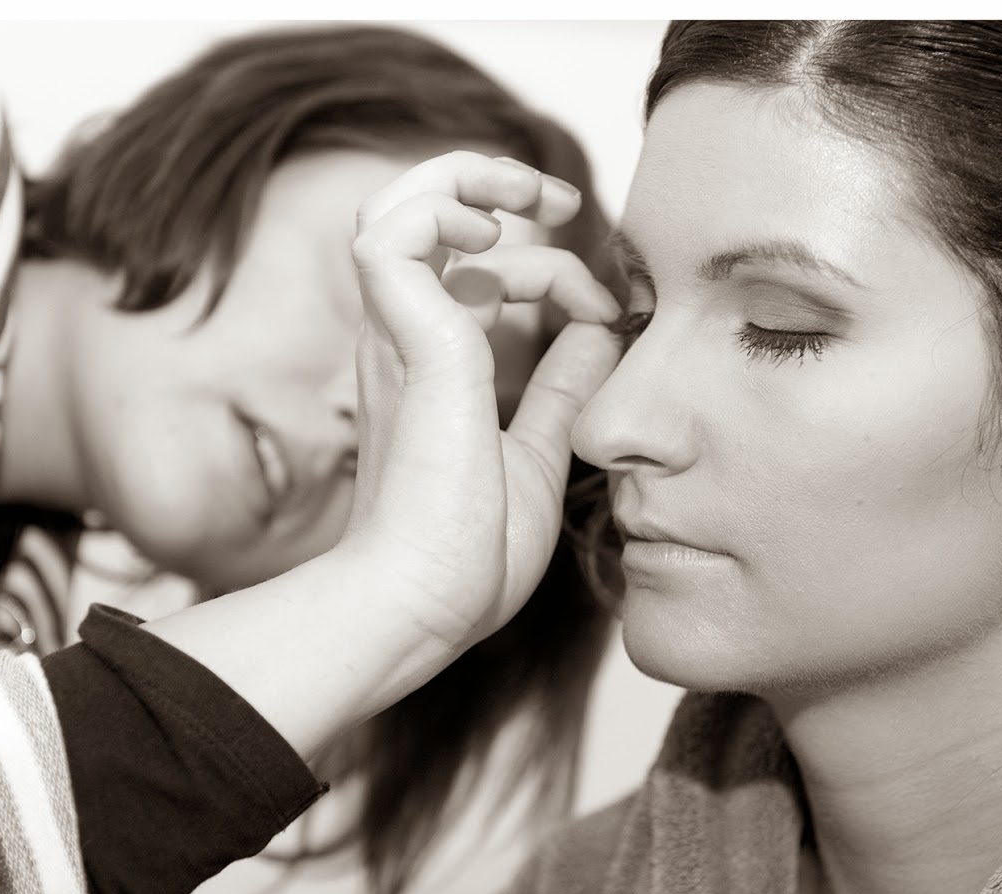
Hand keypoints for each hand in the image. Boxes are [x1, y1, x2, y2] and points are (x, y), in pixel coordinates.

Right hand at [343, 151, 622, 654]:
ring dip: (464, 178)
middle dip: (489, 187)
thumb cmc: (464, 561)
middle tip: (556, 202)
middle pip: (416, 217)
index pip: (473, 277)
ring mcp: (398, 338)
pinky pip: (395, 231)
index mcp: (429, 372)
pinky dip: (446, 205)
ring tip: (524, 197)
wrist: (420, 607)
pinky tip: (500, 231)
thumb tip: (597, 333)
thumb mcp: (536, 457)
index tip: (606, 312)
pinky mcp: (406, 340)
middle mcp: (404, 344)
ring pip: (396, 205)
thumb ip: (558, 392)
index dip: (549, 272)